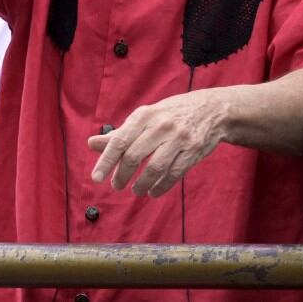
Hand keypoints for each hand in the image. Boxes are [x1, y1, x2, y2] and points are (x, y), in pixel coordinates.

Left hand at [88, 88, 228, 197]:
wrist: (211, 110)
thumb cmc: (169, 115)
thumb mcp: (144, 118)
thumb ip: (119, 133)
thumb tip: (91, 144)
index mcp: (143, 115)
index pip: (119, 141)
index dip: (106, 161)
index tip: (95, 178)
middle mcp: (160, 126)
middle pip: (135, 156)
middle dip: (122, 175)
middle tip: (115, 186)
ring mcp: (179, 138)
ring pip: (155, 168)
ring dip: (142, 183)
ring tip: (135, 190)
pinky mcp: (194, 151)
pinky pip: (174, 174)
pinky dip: (161, 186)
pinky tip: (153, 191)